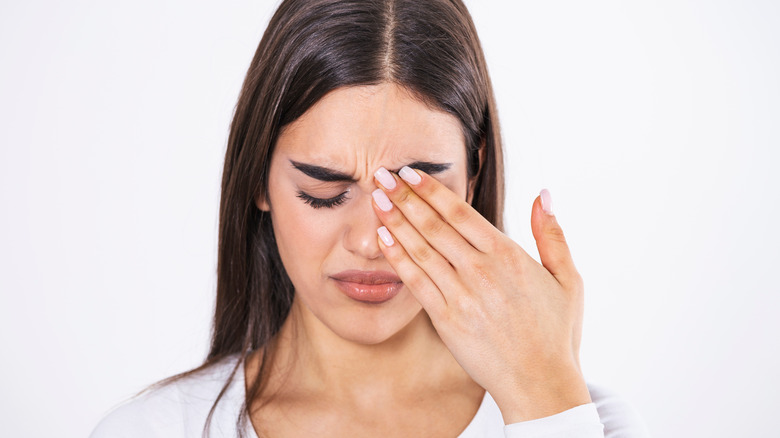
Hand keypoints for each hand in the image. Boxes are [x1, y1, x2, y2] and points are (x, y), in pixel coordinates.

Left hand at [371, 166, 591, 422]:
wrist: (540, 383)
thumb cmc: (556, 333)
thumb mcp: (567, 279)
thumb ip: (552, 234)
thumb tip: (544, 194)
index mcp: (508, 255)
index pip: (461, 212)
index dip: (431, 189)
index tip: (410, 172)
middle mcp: (481, 270)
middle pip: (434, 225)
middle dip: (404, 197)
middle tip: (380, 174)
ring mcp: (462, 295)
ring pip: (421, 249)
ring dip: (395, 221)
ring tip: (375, 199)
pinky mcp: (446, 319)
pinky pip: (416, 282)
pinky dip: (398, 258)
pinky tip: (383, 239)